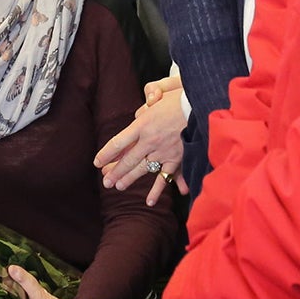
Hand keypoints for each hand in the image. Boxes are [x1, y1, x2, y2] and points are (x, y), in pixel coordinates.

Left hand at [93, 73, 188, 204]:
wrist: (202, 106)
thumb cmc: (181, 99)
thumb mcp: (159, 97)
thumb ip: (147, 108)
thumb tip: (140, 114)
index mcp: (143, 124)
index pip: (118, 142)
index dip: (106, 153)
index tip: (97, 162)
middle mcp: (149, 140)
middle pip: (128, 159)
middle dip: (115, 171)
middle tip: (105, 181)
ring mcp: (162, 151)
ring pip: (141, 169)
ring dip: (128, 179)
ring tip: (117, 186)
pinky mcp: (176, 159)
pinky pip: (164, 178)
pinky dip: (156, 190)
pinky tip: (149, 201)